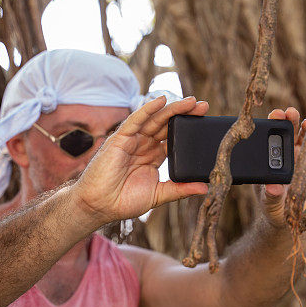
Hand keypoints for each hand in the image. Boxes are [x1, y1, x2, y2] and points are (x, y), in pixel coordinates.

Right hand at [73, 96, 208, 224]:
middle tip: (204, 106)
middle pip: (167, 125)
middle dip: (185, 114)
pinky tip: (161, 101)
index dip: (189, 129)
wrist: (99, 206)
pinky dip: (148, 109)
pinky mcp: (120, 138)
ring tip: (191, 102)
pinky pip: (136, 120)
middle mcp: (144, 145)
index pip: (174, 137)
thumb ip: (180, 189)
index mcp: (153, 156)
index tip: (206, 122)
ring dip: (172, 109)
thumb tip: (205, 188)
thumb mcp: (158, 195)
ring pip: (155, 119)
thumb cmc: (124, 201)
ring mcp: (132, 140)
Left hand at [261, 107, 305, 228]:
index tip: (270, 119)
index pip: (266, 139)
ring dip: (301, 125)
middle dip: (286, 120)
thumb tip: (273, 189)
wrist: (295, 218)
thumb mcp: (270, 205)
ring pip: (300, 136)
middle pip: (284, 133)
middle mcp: (283, 155)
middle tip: (287, 112)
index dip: (269, 127)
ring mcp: (299, 157)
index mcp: (268, 162)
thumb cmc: (276, 210)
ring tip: (304, 120)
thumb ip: (271, 197)